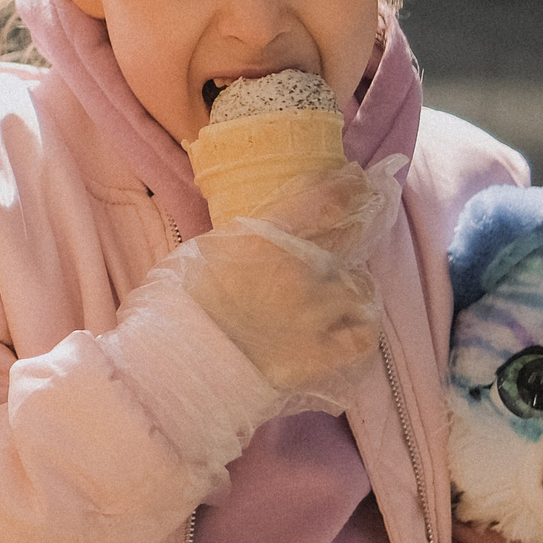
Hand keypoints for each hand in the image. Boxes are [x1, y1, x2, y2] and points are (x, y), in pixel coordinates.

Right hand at [181, 163, 389, 394]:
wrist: (180, 361)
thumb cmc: (180, 303)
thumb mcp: (208, 250)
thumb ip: (246, 239)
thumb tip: (265, 234)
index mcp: (268, 238)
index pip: (325, 201)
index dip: (348, 189)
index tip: (361, 181)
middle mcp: (300, 270)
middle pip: (348, 244)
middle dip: (351, 240)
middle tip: (345, 246)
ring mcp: (314, 313)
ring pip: (358, 291)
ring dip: (350, 292)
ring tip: (338, 301)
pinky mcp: (321, 355)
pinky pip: (362, 338)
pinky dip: (360, 331)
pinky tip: (350, 330)